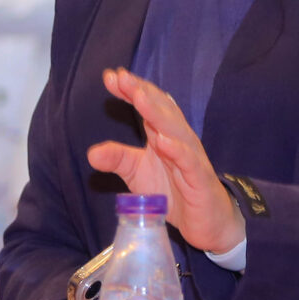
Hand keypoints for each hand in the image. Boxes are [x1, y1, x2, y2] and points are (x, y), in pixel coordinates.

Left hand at [85, 68, 243, 255]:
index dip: (131, 90)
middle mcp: (179, 140)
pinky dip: (177, 150)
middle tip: (122, 77)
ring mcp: (191, 158)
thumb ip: (118, 159)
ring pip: (176, 131)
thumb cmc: (174, 192)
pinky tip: (163, 141)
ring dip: (157, 113)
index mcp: (163, 135)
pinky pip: (189, 162)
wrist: (207, 222)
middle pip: (161, 111)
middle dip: (141, 92)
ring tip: (140, 97)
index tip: (110, 77)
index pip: (148, 106)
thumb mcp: (138, 174)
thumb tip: (91, 153)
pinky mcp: (200, 179)